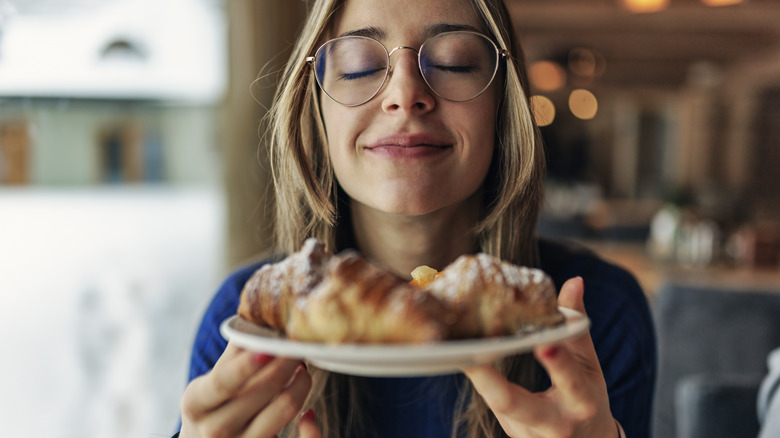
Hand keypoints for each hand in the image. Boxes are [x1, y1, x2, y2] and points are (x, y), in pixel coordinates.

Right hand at [179, 342, 316, 437]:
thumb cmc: (211, 408)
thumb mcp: (210, 383)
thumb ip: (234, 353)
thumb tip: (260, 316)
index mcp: (196, 402)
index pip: (224, 381)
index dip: (247, 365)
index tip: (271, 347)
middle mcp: (214, 429)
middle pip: (262, 391)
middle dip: (286, 364)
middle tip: (299, 346)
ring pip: (283, 411)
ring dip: (301, 385)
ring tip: (303, 370)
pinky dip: (309, 426)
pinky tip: (308, 413)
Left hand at [463, 277, 617, 437]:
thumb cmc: (586, 398)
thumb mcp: (588, 366)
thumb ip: (577, 326)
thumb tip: (575, 281)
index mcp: (582, 402)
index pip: (571, 381)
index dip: (558, 363)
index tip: (545, 343)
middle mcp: (555, 424)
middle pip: (518, 406)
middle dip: (494, 384)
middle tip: (471, 358)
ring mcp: (529, 434)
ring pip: (497, 407)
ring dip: (477, 378)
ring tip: (456, 349)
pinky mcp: (512, 434)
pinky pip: (491, 405)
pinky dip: (479, 381)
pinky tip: (461, 357)